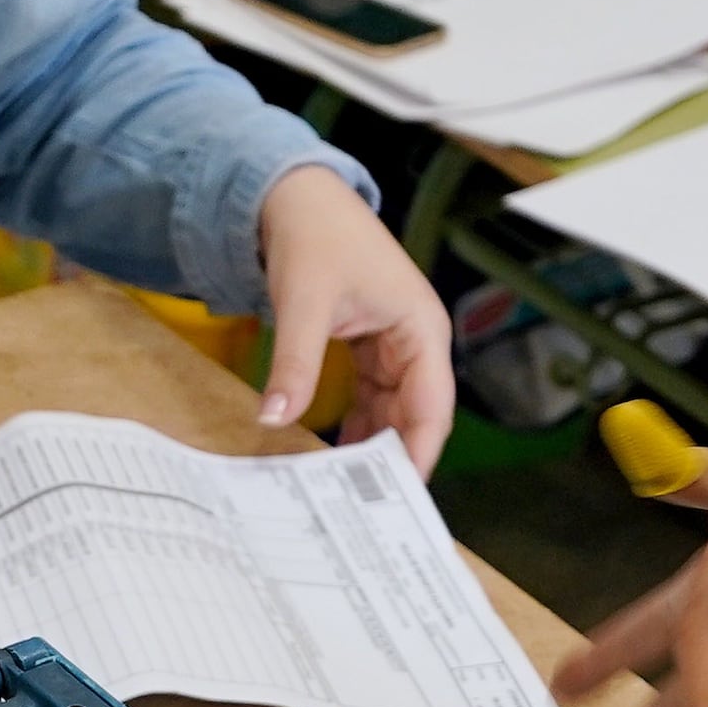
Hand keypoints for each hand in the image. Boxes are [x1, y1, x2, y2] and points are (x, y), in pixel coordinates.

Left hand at [254, 163, 456, 467]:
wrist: (295, 197)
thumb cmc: (314, 237)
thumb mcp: (303, 304)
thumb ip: (294, 364)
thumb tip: (275, 418)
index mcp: (421, 328)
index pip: (432, 406)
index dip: (420, 452)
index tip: (401, 496)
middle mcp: (416, 341)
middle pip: (416, 414)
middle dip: (395, 459)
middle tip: (368, 510)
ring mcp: (394, 344)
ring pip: (392, 410)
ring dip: (373, 446)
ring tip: (349, 493)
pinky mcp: (370, 346)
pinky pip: (371, 397)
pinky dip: (355, 424)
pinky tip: (333, 455)